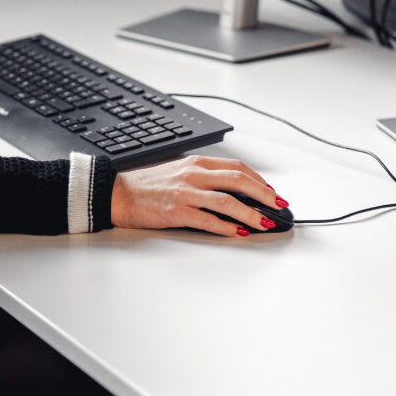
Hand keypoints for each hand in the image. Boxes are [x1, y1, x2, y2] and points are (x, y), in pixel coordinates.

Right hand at [110, 155, 285, 236]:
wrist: (116, 194)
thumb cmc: (146, 186)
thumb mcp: (178, 172)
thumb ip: (203, 178)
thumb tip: (231, 191)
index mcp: (195, 163)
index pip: (237, 168)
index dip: (259, 180)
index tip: (272, 192)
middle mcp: (193, 175)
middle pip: (239, 181)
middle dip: (264, 195)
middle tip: (279, 206)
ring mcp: (185, 193)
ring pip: (228, 201)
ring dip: (251, 213)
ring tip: (265, 222)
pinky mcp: (177, 212)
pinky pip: (209, 221)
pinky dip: (228, 228)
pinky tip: (239, 233)